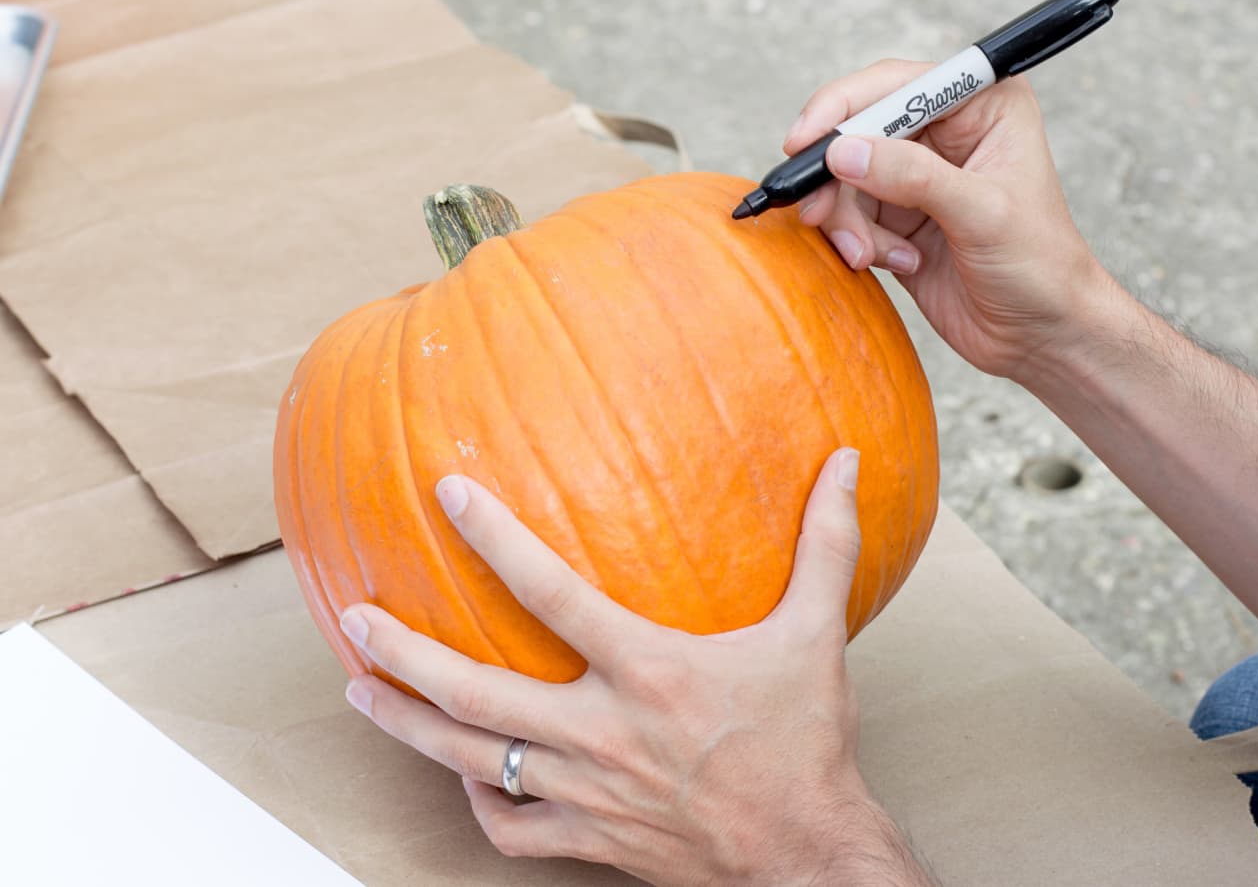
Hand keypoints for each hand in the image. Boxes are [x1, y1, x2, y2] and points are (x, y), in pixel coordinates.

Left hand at [338, 450, 933, 885]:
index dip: (495, 538)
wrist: (807, 857)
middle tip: (355, 616)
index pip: (552, 594)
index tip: (447, 492)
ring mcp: (586, 794)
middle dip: (405, 654)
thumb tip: (848, 464)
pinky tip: (461, 776)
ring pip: (472, 761)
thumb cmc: (808, 742)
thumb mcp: (818, 635)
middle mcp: (601, 733)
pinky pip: (509, 831)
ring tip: (359, 690)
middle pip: (476, 693)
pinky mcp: (587, 843)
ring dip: (408, 725)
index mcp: (648, 672)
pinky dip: (477, 803)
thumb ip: (826, 546)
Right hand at [786, 60, 1114, 383]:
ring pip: (848, 178)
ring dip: (848, 219)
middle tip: (818, 212)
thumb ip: (912, 177)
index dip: (845, 108)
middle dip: (838, 176)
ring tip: (868, 255)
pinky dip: (860, 242)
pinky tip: (902, 263)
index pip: (897, 86)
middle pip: (860, 131)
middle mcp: (948, 133)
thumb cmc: (1040, 267)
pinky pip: (852, 216)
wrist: (1042, 337)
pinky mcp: (900, 219)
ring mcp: (920, 177)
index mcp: (982, 107)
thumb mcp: (982, 214)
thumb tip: (843, 152)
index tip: (805, 141)